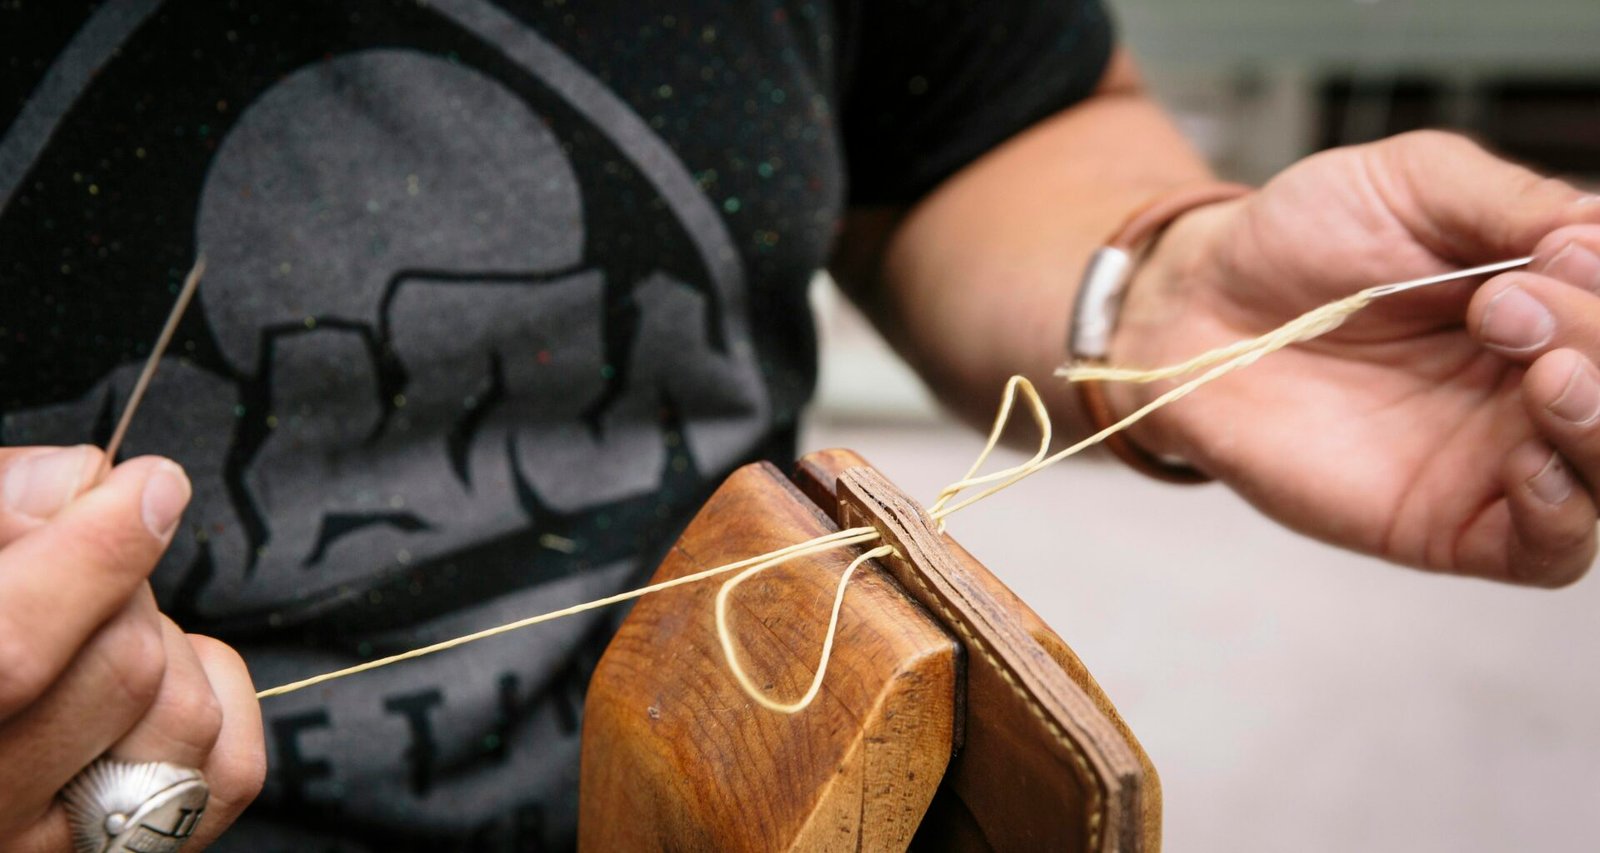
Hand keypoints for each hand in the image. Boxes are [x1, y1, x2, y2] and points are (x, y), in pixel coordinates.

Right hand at [0, 447, 264, 850]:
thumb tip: (83, 479)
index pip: (12, 648)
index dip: (95, 556)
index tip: (149, 487)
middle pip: (123, 663)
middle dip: (128, 592)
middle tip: (92, 579)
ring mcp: (60, 847)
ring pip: (184, 714)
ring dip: (166, 648)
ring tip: (102, 640)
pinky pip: (232, 766)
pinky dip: (213, 698)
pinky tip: (153, 688)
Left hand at [1114, 130, 1599, 585]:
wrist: (1198, 304)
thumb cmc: (1302, 238)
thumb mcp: (1414, 185)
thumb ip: (1516, 204)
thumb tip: (1599, 236)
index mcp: (1557, 305)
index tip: (1560, 253)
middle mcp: (1541, 387)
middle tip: (1511, 308)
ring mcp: (1499, 460)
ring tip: (1544, 373)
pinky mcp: (1444, 524)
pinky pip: (1545, 549)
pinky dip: (1563, 514)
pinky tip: (1531, 461)